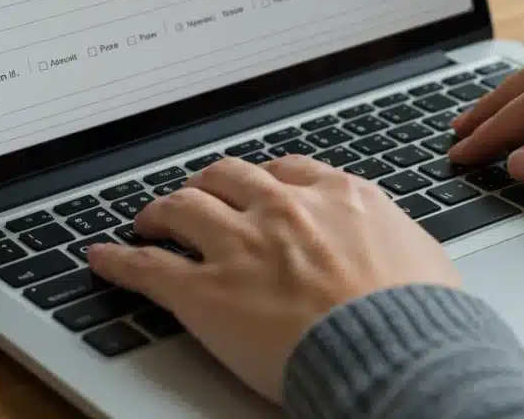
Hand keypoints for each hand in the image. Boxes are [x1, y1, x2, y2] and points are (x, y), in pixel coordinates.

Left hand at [86, 156, 459, 402]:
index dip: (263, 181)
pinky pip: (147, 267)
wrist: (396, 354)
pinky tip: (101, 258)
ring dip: (161, 211)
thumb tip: (397, 246)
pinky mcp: (207, 292)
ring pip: (183, 207)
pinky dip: (118, 260)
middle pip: (228, 177)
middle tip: (199, 199)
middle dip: (209, 186)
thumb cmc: (418, 316)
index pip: (287, 170)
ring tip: (149, 220)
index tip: (255, 189)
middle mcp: (285, 209)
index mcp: (338, 197)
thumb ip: (393, 238)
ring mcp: (242, 246)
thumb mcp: (422, 256)